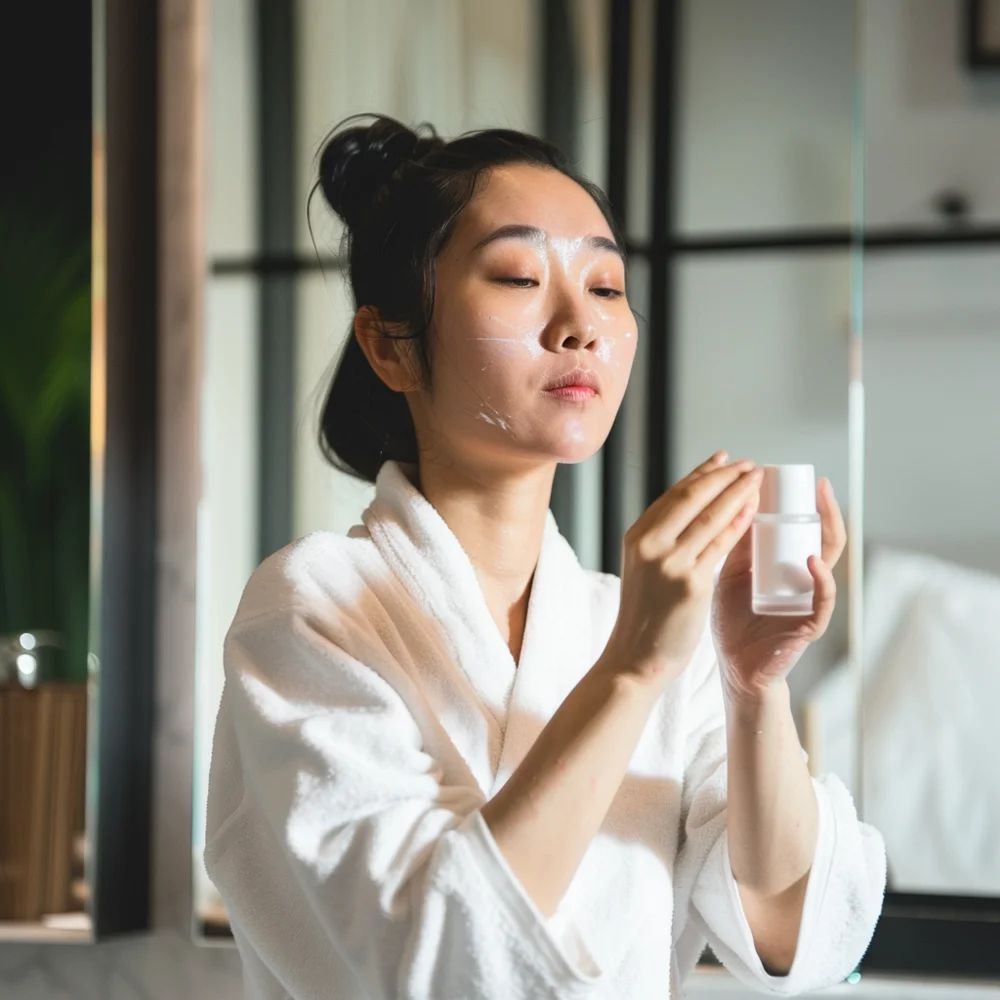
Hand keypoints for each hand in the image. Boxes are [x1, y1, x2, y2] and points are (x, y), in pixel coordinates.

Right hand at [601, 451, 762, 693]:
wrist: (636, 657)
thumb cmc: (644, 614)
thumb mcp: (644, 567)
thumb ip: (663, 540)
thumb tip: (691, 512)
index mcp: (637, 536)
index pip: (674, 493)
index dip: (702, 472)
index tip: (723, 458)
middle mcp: (650, 544)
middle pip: (692, 496)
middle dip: (724, 475)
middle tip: (748, 464)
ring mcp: (670, 563)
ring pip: (710, 516)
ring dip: (737, 492)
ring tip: (757, 478)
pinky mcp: (691, 584)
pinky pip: (721, 545)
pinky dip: (739, 523)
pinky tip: (754, 510)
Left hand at [711, 476, 846, 702]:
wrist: (734, 667)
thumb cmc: (733, 621)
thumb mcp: (730, 575)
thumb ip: (735, 546)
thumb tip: (733, 503)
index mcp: (784, 565)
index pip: (800, 527)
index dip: (798, 503)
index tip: (791, 477)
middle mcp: (803, 579)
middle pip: (822, 538)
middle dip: (823, 509)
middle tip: (816, 484)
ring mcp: (809, 600)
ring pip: (829, 562)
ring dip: (828, 533)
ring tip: (822, 507)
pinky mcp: (810, 623)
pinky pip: (823, 599)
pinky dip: (821, 579)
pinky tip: (810, 560)